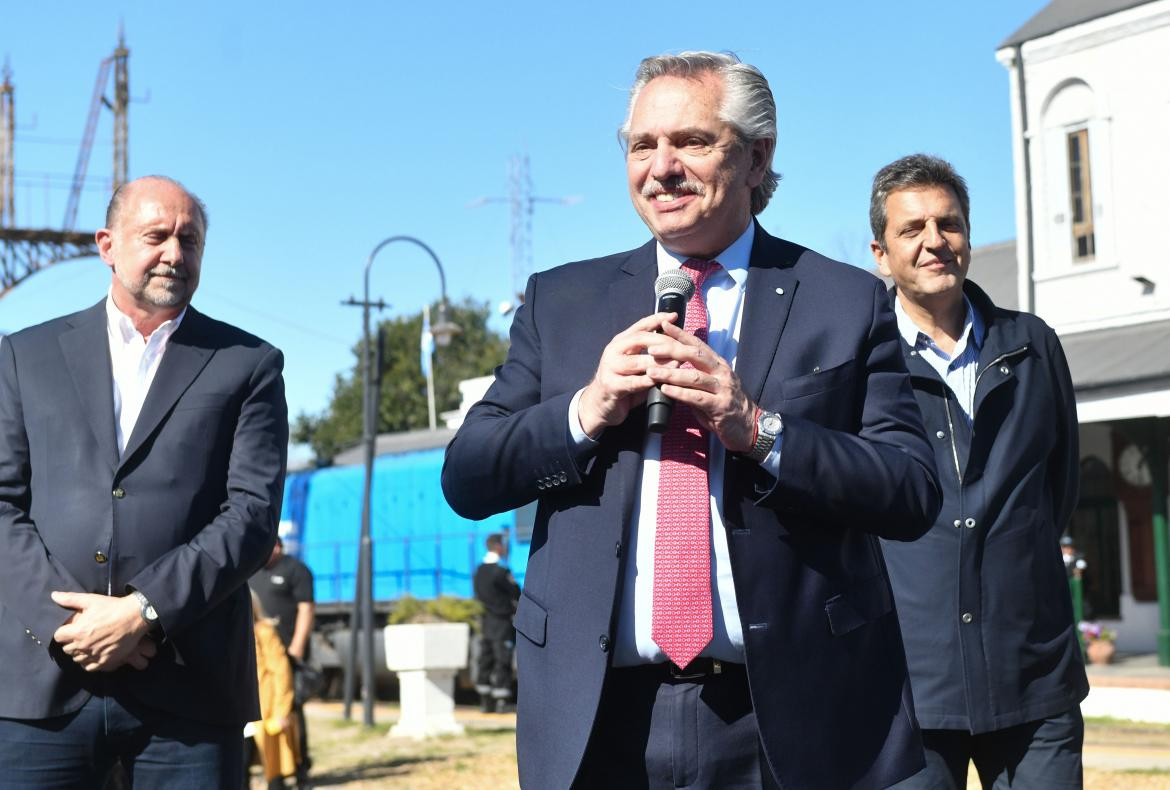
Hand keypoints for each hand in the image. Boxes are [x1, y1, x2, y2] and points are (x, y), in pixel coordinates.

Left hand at [51, 591, 151, 671]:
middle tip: (80, 636)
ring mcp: (94, 655)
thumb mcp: (91, 600)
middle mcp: (83, 645)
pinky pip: (89, 667)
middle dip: (71, 643)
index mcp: (77, 631)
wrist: (136, 617)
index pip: (58, 637)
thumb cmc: (113, 607)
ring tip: (87, 645)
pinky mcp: (105, 661)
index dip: (63, 632)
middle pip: (67, 649)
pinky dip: (89, 662)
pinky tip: (93, 654)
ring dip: (79, 653)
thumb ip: (70, 599)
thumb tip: (53, 595)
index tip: (69, 629)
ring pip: (77, 659)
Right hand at [578, 313, 680, 437]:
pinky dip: (647, 381)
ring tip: (677, 364)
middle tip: (681, 346)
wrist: (600, 404)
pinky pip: (632, 382)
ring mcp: (610, 367)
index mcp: (621, 342)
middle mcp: (613, 351)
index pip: (640, 326)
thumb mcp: (636, 364)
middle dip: (663, 341)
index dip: (657, 319)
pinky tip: (659, 381)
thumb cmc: (623, 382)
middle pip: (640, 339)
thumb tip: (677, 344)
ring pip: (637, 361)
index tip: (674, 316)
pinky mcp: (610, 385)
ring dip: (658, 363)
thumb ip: (651, 354)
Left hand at [645, 321, 756, 452]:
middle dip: (672, 350)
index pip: (698, 345)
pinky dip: (679, 393)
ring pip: (694, 376)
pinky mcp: (720, 406)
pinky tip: (665, 390)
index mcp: (718, 364)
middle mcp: (722, 373)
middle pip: (695, 355)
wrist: (749, 427)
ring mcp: (722, 389)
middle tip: (652, 349)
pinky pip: (697, 397)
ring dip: (671, 374)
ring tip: (652, 372)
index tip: (663, 325)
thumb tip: (670, 368)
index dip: (681, 334)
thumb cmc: (725, 405)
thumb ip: (694, 377)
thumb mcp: (711, 386)